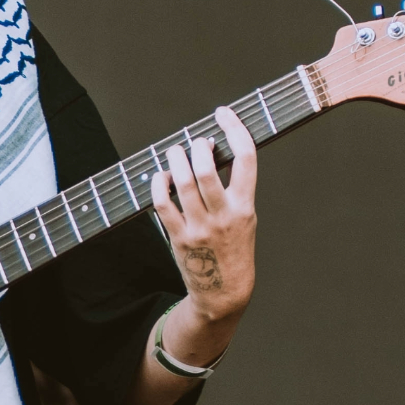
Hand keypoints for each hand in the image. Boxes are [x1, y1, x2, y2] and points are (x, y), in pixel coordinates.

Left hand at [150, 106, 257, 326]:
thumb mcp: (244, 217)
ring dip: (175, 160)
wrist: (224, 290)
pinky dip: (158, 184)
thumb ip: (233, 189)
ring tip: (175, 152)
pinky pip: (162, 203)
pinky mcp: (178, 237)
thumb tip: (213, 151)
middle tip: (194, 142)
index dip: (235, 129)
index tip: (223, 113)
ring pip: (183, 182)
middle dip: (196, 147)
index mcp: (245, 206)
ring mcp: (200, 226)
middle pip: (207, 169)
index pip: (247, 158)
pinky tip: (160, 177)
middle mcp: (224, 215)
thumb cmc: (233, 247)